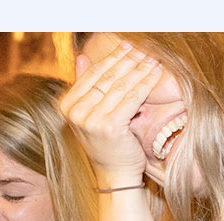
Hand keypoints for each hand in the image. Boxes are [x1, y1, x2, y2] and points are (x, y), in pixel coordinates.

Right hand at [65, 42, 160, 185]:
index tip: (129, 46)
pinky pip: (132, 97)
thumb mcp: (90, 113)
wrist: (114, 172)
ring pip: (121, 85)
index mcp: (67, 105)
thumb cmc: (106, 142)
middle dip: (129, 60)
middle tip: (145, 48)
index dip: (112, 57)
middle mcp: (75, 112)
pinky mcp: (109, 126)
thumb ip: (85, 85)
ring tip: (154, 58)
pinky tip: (156, 73)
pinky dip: (146, 83)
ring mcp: (90, 120)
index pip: (92, 74)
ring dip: (140, 68)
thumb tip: (81, 57)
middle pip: (107, 77)